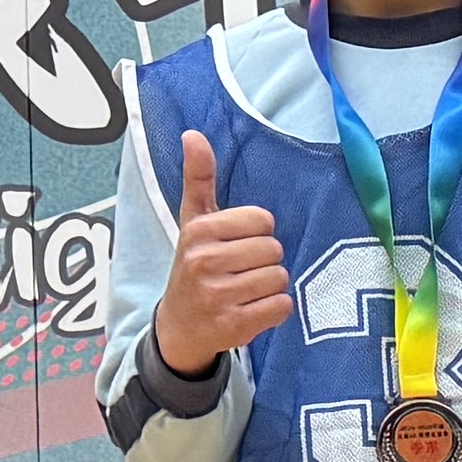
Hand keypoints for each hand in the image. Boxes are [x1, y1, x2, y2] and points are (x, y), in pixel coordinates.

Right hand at [151, 129, 287, 374]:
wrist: (179, 327)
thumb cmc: (195, 266)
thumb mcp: (193, 221)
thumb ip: (199, 178)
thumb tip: (193, 134)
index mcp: (198, 232)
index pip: (263, 220)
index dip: (258, 232)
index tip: (238, 244)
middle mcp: (204, 262)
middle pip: (274, 249)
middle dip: (265, 260)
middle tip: (240, 271)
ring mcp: (218, 296)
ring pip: (280, 278)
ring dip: (270, 285)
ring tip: (245, 290)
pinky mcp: (234, 326)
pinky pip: (282, 307)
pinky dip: (275, 309)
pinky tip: (252, 309)